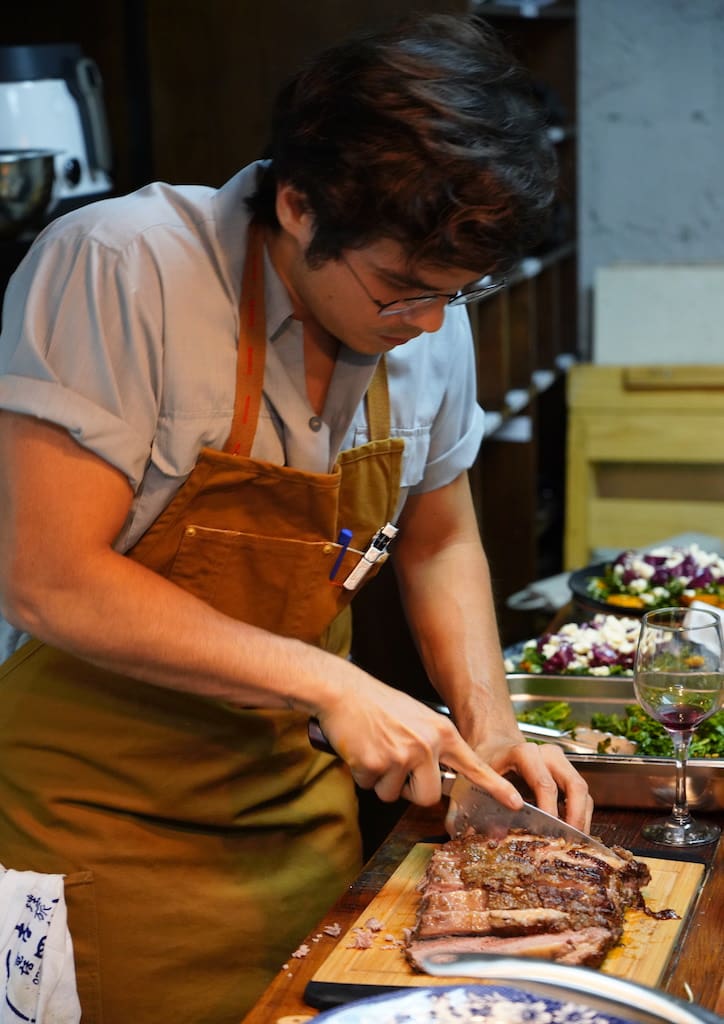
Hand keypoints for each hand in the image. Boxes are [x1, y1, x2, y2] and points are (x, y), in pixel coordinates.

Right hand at [315, 683, 524, 812]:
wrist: (343, 691)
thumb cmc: (377, 704)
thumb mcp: (417, 718)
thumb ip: (432, 746)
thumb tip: (434, 777)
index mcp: (441, 732)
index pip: (474, 765)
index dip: (495, 787)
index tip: (516, 803)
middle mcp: (427, 745)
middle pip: (427, 796)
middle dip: (408, 791)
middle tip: (394, 766)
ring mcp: (402, 755)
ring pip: (395, 795)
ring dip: (382, 782)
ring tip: (374, 751)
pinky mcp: (377, 764)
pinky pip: (372, 788)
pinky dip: (363, 775)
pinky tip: (360, 750)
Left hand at [467, 733, 592, 831]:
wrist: (496, 745)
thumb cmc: (489, 761)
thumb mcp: (482, 777)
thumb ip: (489, 804)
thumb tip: (498, 834)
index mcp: (526, 753)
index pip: (545, 785)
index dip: (549, 811)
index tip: (548, 834)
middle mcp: (548, 754)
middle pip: (574, 785)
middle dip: (575, 816)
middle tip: (568, 842)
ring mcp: (561, 762)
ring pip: (583, 791)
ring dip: (582, 818)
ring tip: (573, 843)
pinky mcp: (567, 773)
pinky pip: (582, 795)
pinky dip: (580, 814)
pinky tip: (571, 833)